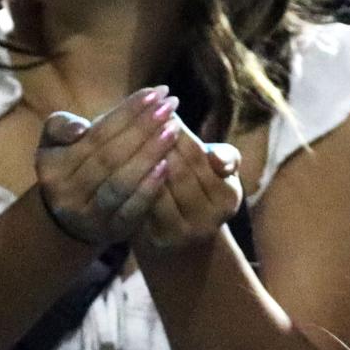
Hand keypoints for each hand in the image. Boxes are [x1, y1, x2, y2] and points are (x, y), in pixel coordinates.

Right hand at [34, 86, 180, 246]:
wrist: (71, 218)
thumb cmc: (72, 166)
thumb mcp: (55, 143)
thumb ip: (62, 127)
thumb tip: (80, 128)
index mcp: (51, 165)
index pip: (95, 134)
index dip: (126, 112)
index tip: (155, 92)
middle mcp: (66, 192)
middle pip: (110, 156)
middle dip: (143, 128)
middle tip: (171, 105)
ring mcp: (89, 215)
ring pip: (121, 182)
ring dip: (150, 154)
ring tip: (174, 129)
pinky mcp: (112, 231)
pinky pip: (132, 209)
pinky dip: (150, 187)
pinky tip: (168, 166)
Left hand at [133, 120, 242, 256]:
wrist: (178, 233)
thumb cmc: (197, 187)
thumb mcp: (218, 172)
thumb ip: (225, 157)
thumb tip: (218, 159)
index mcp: (229, 198)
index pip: (199, 156)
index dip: (178, 132)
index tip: (162, 109)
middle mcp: (211, 220)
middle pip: (177, 171)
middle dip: (156, 142)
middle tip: (138, 119)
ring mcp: (184, 233)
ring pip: (157, 187)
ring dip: (139, 159)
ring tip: (126, 135)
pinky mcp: (158, 240)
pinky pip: (141, 204)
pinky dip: (132, 182)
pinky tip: (120, 163)